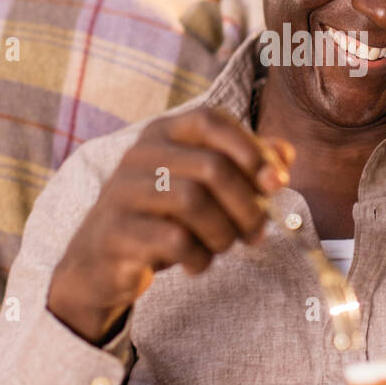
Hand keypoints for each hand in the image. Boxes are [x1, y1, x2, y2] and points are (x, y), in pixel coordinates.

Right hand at [47, 107, 294, 343]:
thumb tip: (286, 153)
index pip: (212, 120)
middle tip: (257, 233)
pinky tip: (197, 264)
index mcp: (163, 132)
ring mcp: (123, 192)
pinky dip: (198, 257)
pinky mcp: (116, 232)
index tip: (277, 183)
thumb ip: (245, 165)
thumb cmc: (162, 217)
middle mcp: (139, 154)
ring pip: (193, 202)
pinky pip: (173, 240)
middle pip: (211, 167)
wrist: (99, 262)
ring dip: (223, 233)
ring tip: (224, 247)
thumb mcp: (203, 186)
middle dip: (247, 205)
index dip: (251, 149)